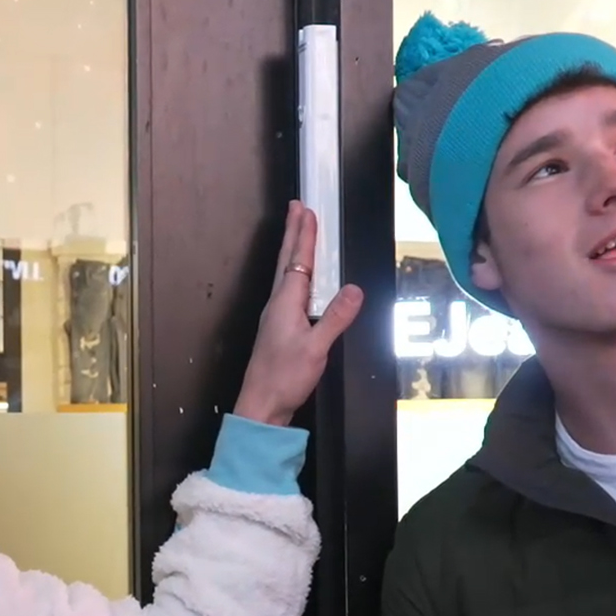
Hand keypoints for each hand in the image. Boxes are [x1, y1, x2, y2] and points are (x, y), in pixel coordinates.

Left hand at [233, 200, 365, 426]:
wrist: (261, 406)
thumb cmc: (283, 379)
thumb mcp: (316, 348)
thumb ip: (336, 318)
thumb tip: (355, 290)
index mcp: (284, 304)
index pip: (297, 261)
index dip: (303, 235)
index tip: (305, 210)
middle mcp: (277, 306)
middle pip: (287, 262)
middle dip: (294, 233)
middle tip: (296, 208)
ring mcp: (276, 318)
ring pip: (287, 275)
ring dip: (294, 252)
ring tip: (299, 234)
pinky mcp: (279, 330)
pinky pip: (290, 292)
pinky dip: (297, 276)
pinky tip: (302, 282)